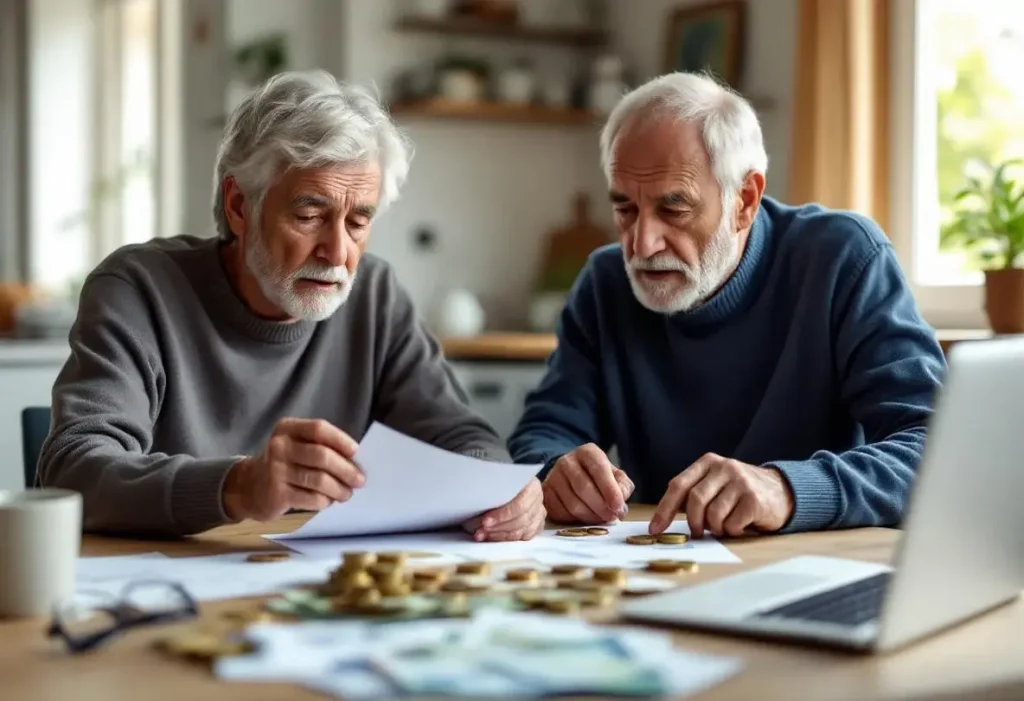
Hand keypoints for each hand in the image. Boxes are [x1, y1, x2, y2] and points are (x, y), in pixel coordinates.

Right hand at [222, 418, 363, 520]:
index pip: (319, 429)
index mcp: (287, 428)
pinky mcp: (277, 494)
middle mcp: (279, 446)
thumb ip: (320, 447)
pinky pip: (311, 498)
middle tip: (359, 480)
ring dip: (339, 489)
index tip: (356, 452)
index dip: (341, 440)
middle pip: (322, 456)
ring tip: (346, 494)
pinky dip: (324, 501)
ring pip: (319, 480)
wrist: (248, 487)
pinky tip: (327, 501)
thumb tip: (355, 461)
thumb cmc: (283, 464)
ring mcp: (276, 470)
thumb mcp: (296, 446)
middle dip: (346, 469)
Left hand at [463, 478, 544, 541]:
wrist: (507, 481)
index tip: (485, 521)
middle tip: (480, 531)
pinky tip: (494, 537)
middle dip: (498, 527)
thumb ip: (491, 488)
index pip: (520, 505)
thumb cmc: (499, 479)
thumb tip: (477, 501)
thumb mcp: (495, 477)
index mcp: (531, 484)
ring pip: (522, 530)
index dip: (502, 515)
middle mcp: (538, 498)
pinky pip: (526, 535)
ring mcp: (539, 511)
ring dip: (500, 535)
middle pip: (521, 520)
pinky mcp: (537, 523)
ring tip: (482, 535)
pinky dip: (508, 538)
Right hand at [542, 444, 633, 523]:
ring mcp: (553, 477)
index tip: (618, 506)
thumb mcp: (614, 475)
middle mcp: (567, 461)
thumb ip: (622, 487)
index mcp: (587, 452)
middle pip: (584, 488)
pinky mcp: (545, 493)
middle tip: (611, 517)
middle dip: (601, 507)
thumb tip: (619, 506)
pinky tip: (584, 518)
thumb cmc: (597, 477)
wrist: (571, 475)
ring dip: (590, 516)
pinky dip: (575, 520)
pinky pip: (560, 512)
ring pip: (572, 503)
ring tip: (600, 519)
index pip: (599, 468)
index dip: (610, 489)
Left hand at [649, 454, 793, 537]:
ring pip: (713, 515)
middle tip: (697, 533)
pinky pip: (732, 524)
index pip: (678, 485)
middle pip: (695, 500)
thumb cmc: (739, 493)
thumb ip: (692, 495)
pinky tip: (740, 524)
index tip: (655, 528)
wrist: (781, 492)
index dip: (664, 509)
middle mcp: (724, 468)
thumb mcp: (715, 484)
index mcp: (708, 463)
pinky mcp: (755, 499)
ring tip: (724, 525)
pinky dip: (732, 531)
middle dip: (693, 522)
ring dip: (715, 528)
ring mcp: (741, 482)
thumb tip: (661, 521)